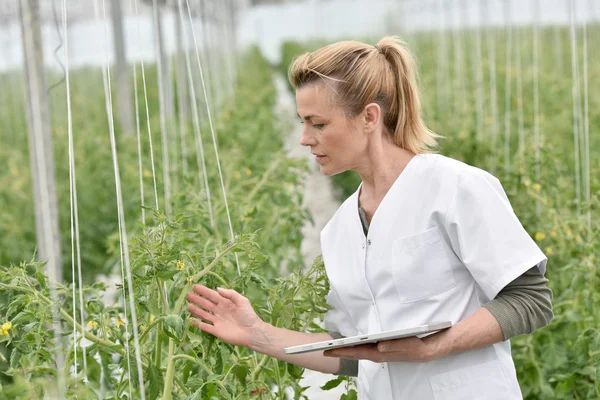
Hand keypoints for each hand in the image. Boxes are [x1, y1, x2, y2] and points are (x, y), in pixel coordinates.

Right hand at [186, 285, 261, 347]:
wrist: (252, 332)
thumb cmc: (249, 315)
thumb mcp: (242, 301)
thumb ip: (230, 294)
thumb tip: (217, 289)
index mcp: (226, 303)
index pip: (212, 295)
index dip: (203, 291)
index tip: (195, 286)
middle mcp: (220, 311)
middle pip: (206, 304)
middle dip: (197, 299)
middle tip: (187, 294)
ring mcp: (217, 321)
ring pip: (204, 314)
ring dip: (196, 310)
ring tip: (188, 305)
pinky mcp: (216, 331)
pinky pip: (205, 327)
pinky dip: (198, 324)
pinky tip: (191, 320)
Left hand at [323, 336, 439, 362]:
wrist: (429, 349)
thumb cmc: (417, 347)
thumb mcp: (407, 345)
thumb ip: (393, 346)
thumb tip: (378, 346)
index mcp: (381, 353)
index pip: (357, 352)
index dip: (342, 351)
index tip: (328, 350)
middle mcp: (377, 354)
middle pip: (354, 353)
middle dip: (339, 351)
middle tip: (323, 349)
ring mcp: (380, 353)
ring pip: (359, 352)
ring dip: (346, 350)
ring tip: (333, 346)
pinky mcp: (383, 350)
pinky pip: (365, 350)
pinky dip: (356, 348)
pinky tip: (351, 345)